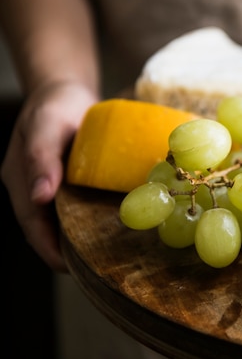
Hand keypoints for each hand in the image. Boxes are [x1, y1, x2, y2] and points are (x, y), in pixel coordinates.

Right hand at [1, 81, 96, 272]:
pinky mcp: (66, 179)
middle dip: (63, 250)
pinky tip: (106, 225)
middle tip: (93, 269)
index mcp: (19, 178)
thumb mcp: (46, 125)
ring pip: (58, 220)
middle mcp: (31, 186)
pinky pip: (71, 206)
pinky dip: (84, 218)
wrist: (66, 90)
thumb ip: (41, 158)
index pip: (32, 224)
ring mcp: (47, 183)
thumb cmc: (54, 105)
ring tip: (102, 255)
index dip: (48, 248)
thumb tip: (40, 198)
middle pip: (44, 228)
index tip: (69, 268)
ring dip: (75, 237)